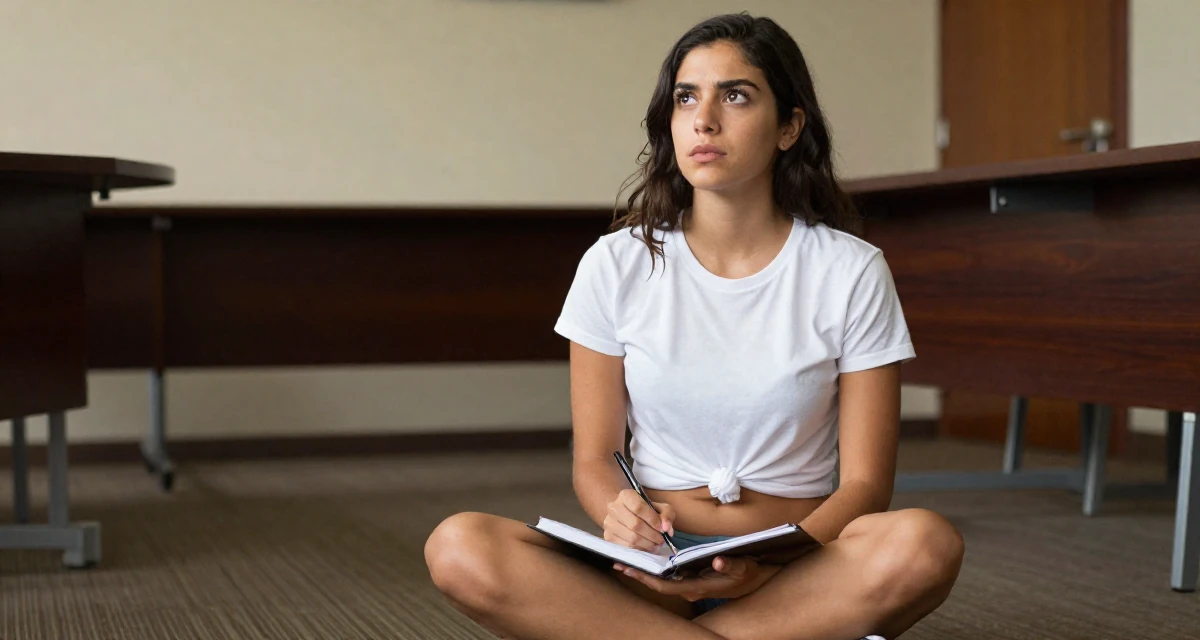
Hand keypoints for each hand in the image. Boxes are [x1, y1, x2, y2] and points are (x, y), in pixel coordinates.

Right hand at [603, 489, 676, 551]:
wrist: (624, 513)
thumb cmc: (644, 510)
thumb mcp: (659, 507)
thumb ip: (667, 514)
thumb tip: (666, 528)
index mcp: (626, 495)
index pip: (639, 508)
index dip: (652, 520)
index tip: (662, 529)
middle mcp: (614, 508)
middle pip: (635, 525)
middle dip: (652, 535)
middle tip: (661, 540)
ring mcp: (609, 523)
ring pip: (631, 538)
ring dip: (647, 544)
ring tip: (656, 545)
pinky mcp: (608, 536)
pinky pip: (626, 547)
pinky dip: (639, 550)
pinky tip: (646, 548)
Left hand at [614, 555, 779, 601]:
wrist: (754, 580)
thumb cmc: (747, 573)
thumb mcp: (742, 567)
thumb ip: (729, 566)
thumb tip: (716, 562)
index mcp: (698, 587)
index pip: (666, 586)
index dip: (647, 578)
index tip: (630, 569)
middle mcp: (690, 589)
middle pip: (659, 584)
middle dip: (639, 574)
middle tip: (618, 563)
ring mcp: (690, 586)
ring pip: (662, 580)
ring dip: (644, 571)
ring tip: (625, 560)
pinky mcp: (691, 580)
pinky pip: (669, 576)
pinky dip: (655, 568)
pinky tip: (645, 559)